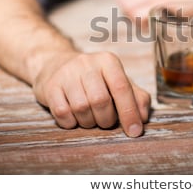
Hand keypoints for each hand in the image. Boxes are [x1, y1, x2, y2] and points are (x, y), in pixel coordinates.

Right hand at [32, 50, 150, 136]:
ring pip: (81, 108)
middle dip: (106, 119)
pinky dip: (71, 123)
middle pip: (100, 101)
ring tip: (90, 118)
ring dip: (89, 122)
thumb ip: (137, 97)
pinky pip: (62, 113)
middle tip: (106, 121)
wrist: (56, 65)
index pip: (122, 88)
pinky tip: (74, 118)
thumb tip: (143, 118)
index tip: (135, 132)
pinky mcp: (50, 86)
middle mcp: (87, 63)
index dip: (130, 113)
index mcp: (109, 61)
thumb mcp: (119, 82)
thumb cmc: (96, 79)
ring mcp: (66, 73)